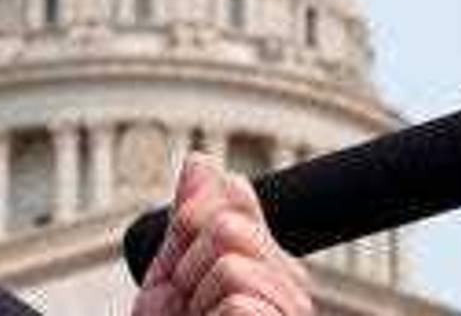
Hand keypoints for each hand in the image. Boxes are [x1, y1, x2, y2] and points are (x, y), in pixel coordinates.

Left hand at [130, 153, 312, 315]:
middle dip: (187, 266)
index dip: (188, 226)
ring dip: (197, 296)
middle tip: (190, 310)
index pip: (233, 195)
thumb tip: (200, 160)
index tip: (182, 272)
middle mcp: (288, 283)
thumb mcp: (170, 283)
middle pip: (227, 222)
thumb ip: (187, 224)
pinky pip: (239, 294)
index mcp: (265, 262)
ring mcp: (291, 309)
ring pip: (231, 255)